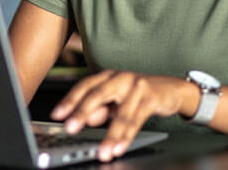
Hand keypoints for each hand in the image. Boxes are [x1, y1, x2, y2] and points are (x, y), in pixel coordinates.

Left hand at [51, 70, 190, 161]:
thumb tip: (85, 119)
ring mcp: (137, 86)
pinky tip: (119, 147)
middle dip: (82, 112)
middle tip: (70, 128)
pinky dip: (127, 136)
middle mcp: (120, 78)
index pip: (85, 86)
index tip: (57, 115)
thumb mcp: (116, 101)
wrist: (171, 89)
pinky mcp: (151, 97)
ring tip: (102, 151)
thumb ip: (100, 109)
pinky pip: (137, 119)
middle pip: (98, 94)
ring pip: (120, 113)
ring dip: (110, 135)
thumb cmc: (139, 94)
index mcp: (108, 76)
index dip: (70, 100)